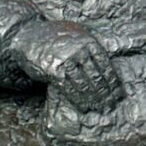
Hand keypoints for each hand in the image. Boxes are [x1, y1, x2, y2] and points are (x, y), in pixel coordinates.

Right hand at [4, 18, 122, 111]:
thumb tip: (112, 64)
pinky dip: (77, 99)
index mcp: (88, 41)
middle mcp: (78, 50)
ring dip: (93, 99)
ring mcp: (65, 59)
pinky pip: (68, 88)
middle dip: (105, 94)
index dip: (113, 82)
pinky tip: (83, 106)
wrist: (27, 35)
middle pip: (96, 76)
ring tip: (99, 109)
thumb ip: (91, 48)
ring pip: (83, 84)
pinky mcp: (53, 70)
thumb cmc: (56, 38)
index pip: (105, 65)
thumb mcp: (77, 35)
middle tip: (111, 106)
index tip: (118, 95)